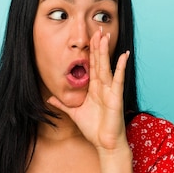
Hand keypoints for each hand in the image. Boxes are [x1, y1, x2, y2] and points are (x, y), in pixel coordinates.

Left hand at [47, 28, 129, 150]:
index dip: (90, 51)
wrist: (105, 143)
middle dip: (98, 45)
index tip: (90, 37)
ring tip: (106, 35)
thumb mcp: (74, 113)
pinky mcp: (116, 97)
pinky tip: (124, 55)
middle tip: (98, 29)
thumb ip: (63, 104)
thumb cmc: (94, 129)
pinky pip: (118, 79)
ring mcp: (110, 90)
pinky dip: (121, 66)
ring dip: (106, 51)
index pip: (91, 66)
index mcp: (94, 89)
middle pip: (99, 62)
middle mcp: (103, 87)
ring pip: (106, 66)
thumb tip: (50, 99)